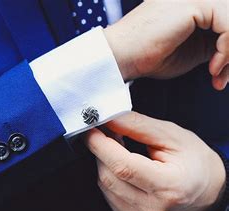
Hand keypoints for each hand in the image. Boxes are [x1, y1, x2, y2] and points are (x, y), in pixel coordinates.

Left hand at [84, 112, 225, 210]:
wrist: (210, 192)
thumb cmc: (194, 161)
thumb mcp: (172, 135)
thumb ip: (137, 125)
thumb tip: (107, 118)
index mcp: (169, 186)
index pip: (122, 166)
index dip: (101, 145)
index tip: (91, 128)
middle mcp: (154, 209)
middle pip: (109, 176)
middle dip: (102, 151)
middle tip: (108, 134)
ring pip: (104, 186)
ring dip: (105, 164)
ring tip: (122, 151)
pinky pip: (108, 196)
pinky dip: (110, 179)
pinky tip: (125, 171)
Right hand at [104, 0, 228, 89]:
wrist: (119, 57)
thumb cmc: (145, 57)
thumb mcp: (193, 49)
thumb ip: (217, 42)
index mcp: (193, 2)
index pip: (226, 20)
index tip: (221, 74)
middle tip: (222, 77)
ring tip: (215, 73)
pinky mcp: (195, 2)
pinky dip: (227, 50)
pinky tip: (211, 67)